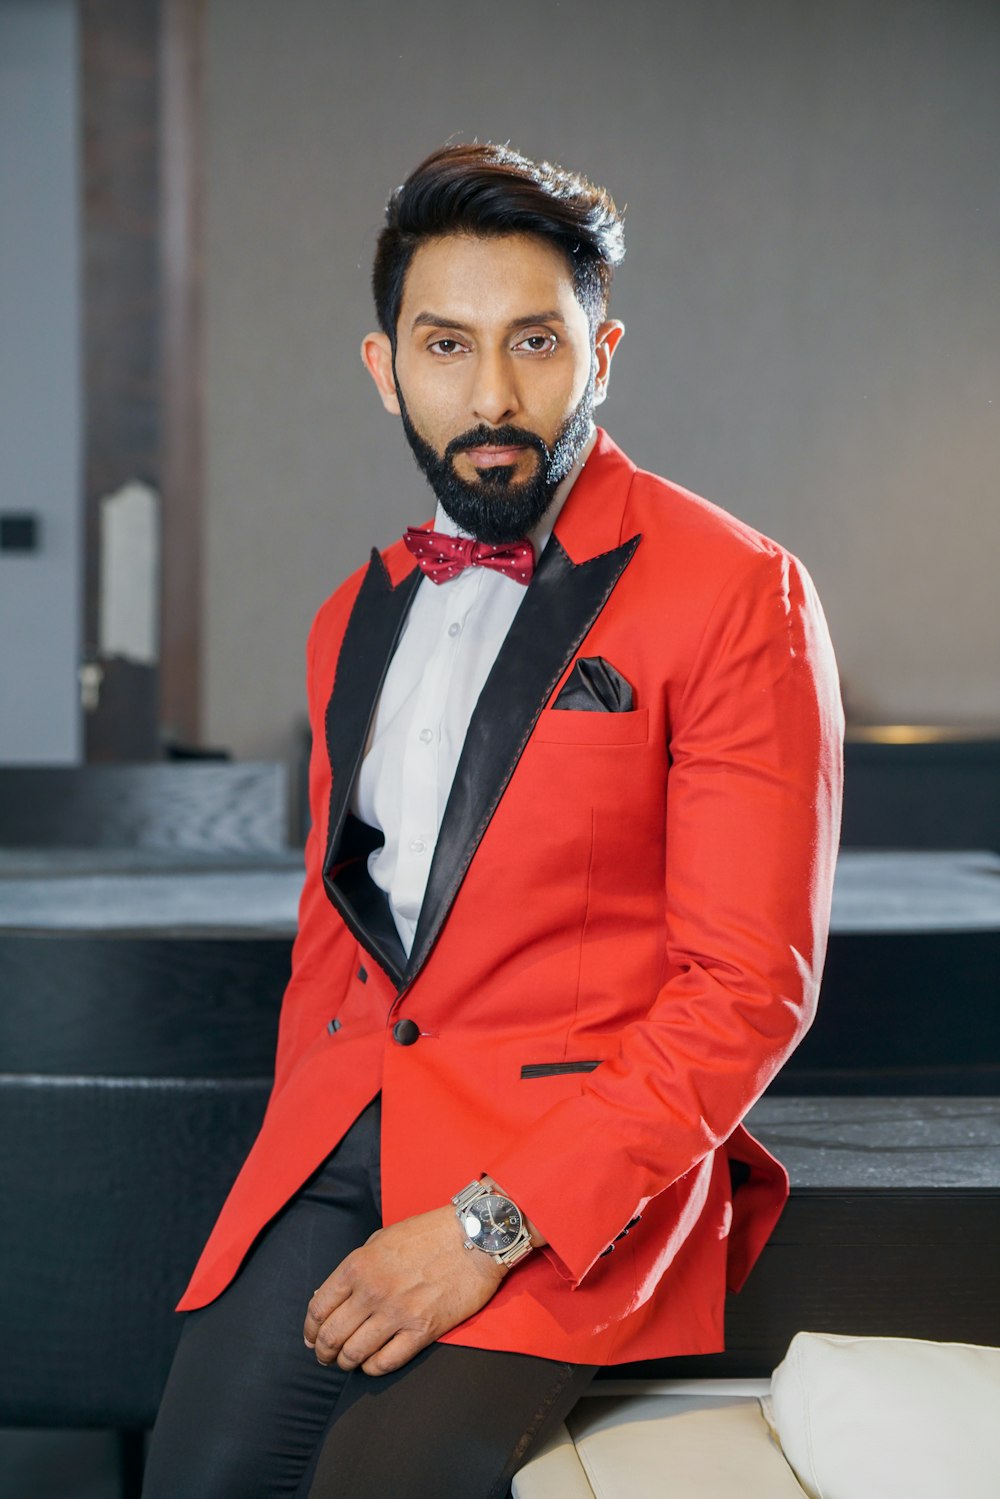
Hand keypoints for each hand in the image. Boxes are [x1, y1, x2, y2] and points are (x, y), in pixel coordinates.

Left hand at [303, 1205, 505, 1376]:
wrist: (473, 1237)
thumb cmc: (426, 1234)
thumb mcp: (380, 1241)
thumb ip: (355, 1269)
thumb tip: (330, 1298)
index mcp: (358, 1266)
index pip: (318, 1309)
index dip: (311, 1330)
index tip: (312, 1338)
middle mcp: (372, 1291)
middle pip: (331, 1336)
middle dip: (324, 1352)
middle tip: (327, 1357)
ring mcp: (397, 1313)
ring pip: (354, 1354)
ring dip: (346, 1363)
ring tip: (349, 1362)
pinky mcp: (422, 1331)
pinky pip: (385, 1362)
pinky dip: (373, 1368)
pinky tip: (374, 1363)